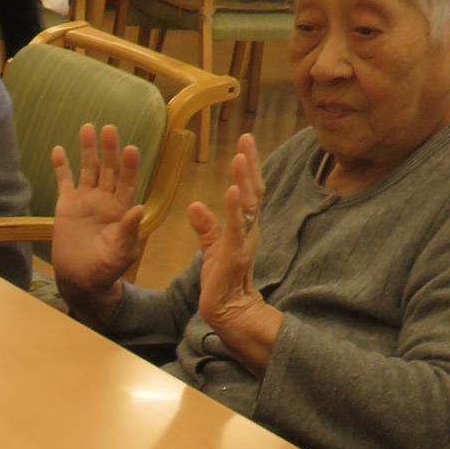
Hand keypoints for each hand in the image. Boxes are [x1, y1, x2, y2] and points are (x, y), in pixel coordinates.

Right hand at [49, 122, 144, 319]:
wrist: (80, 279)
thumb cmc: (106, 268)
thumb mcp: (121, 253)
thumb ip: (129, 231)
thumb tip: (138, 209)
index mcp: (122, 209)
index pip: (127, 182)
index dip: (129, 166)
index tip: (131, 149)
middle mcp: (105, 199)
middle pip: (108, 170)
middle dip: (109, 150)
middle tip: (110, 129)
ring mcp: (86, 200)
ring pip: (88, 169)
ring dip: (88, 150)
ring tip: (87, 128)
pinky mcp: (67, 204)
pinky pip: (64, 181)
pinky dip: (61, 166)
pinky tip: (58, 150)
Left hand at [188, 133, 278, 372]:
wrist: (226, 311)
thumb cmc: (221, 280)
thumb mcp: (211, 247)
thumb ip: (205, 225)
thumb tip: (195, 204)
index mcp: (244, 226)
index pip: (248, 190)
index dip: (248, 166)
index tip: (245, 142)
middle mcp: (249, 229)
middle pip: (253, 191)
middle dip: (250, 164)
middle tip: (246, 138)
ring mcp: (244, 241)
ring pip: (247, 205)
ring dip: (244, 180)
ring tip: (240, 157)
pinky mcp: (235, 254)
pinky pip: (236, 228)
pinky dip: (235, 209)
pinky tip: (233, 191)